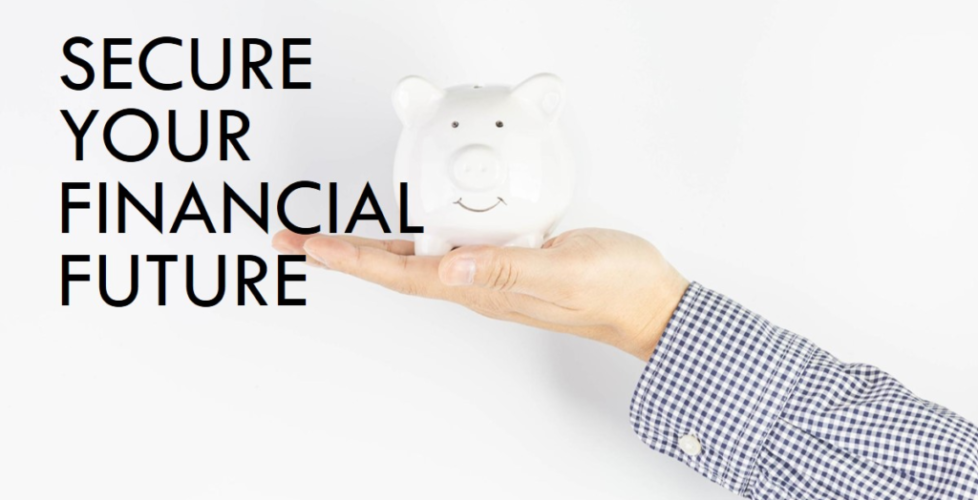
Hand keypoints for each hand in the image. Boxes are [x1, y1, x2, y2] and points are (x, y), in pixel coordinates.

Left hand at [272, 228, 688, 359]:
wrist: (648, 300)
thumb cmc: (614, 292)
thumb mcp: (563, 274)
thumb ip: (508, 270)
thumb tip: (452, 266)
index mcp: (484, 285)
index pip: (402, 274)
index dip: (353, 260)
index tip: (312, 248)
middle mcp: (479, 281)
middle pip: (395, 268)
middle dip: (344, 256)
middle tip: (301, 244)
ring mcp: (492, 272)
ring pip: (417, 258)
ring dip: (372, 248)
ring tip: (336, 238)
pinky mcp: (509, 257)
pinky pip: (450, 244)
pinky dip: (418, 233)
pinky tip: (414, 224)